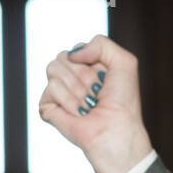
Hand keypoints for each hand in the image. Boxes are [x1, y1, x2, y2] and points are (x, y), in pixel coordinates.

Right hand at [37, 34, 152, 172]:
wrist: (116, 129)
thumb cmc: (123, 101)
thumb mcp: (124, 62)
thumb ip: (101, 43)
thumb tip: (72, 53)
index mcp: (86, 67)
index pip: (76, 49)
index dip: (92, 61)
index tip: (105, 79)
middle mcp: (69, 78)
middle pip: (62, 56)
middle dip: (84, 73)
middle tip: (96, 92)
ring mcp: (57, 92)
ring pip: (54, 68)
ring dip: (78, 87)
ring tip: (88, 104)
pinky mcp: (47, 107)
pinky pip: (51, 88)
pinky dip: (69, 100)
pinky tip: (79, 113)